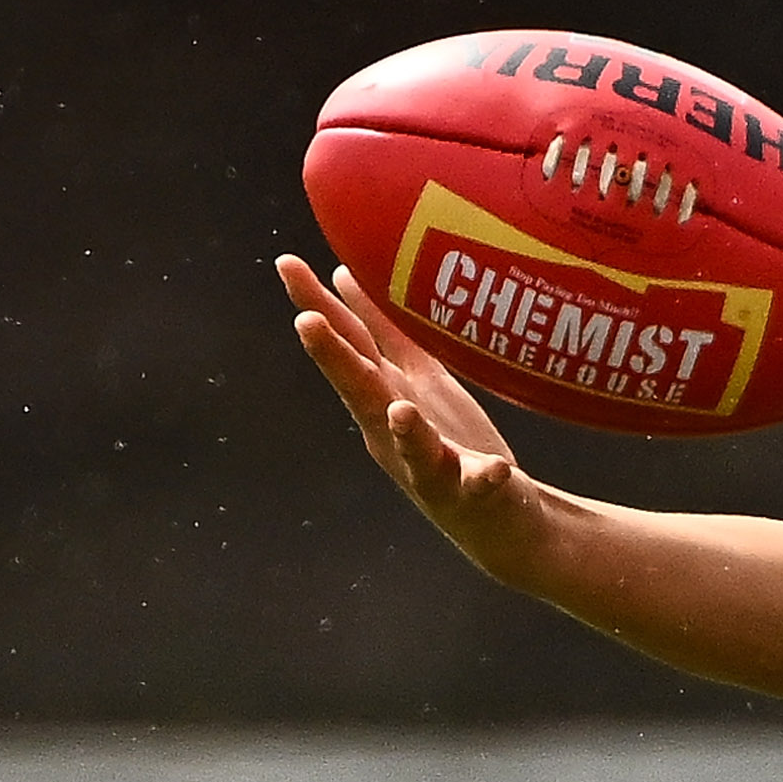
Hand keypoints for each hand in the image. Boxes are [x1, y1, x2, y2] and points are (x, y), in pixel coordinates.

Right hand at [274, 255, 546, 573]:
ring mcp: (431, 466)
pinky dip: (483, 477)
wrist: (495, 518)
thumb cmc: (449, 441)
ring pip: (412, 447)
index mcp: (382, 397)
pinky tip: (495, 468)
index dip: (315, 304)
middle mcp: (395, 431)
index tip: (287, 263)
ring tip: (400, 410)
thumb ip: (384, 331)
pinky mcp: (474, 493)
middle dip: (335, 359)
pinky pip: (479, 485)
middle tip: (306, 322)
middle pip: (363, 391)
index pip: (346, 343)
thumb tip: (345, 275)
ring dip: (405, 429)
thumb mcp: (416, 378)